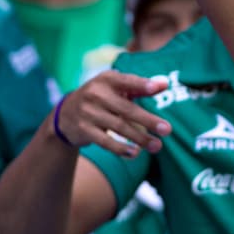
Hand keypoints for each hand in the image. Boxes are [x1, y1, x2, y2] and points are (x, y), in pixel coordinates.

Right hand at [56, 72, 171, 157]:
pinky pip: (105, 141)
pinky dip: (120, 148)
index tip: (158, 88)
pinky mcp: (83, 129)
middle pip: (127, 109)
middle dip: (148, 120)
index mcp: (107, 79)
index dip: (142, 84)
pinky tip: (135, 153)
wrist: (66, 113)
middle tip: (168, 130)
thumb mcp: (116, 87)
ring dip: (140, 138)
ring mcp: (88, 112)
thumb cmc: (102, 97)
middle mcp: (96, 94)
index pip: (127, 81)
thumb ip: (140, 87)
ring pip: (119, 127)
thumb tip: (165, 84)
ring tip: (157, 145)